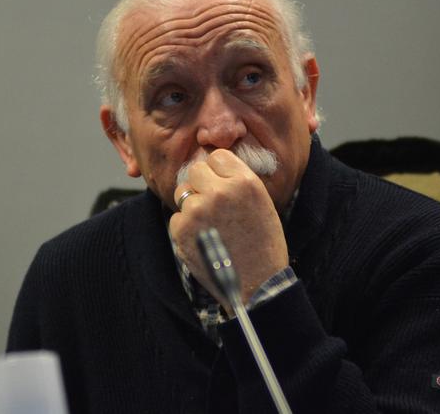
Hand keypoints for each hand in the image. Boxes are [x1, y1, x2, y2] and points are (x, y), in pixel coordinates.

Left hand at [169, 149, 288, 309]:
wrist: (258, 284)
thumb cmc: (263, 245)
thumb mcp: (262, 202)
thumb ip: (237, 181)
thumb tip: (211, 166)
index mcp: (244, 182)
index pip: (217, 156)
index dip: (218, 171)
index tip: (222, 185)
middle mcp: (220, 191)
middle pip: (196, 171)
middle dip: (201, 185)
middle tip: (214, 206)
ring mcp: (198, 210)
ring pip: (183, 193)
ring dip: (192, 205)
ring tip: (211, 226)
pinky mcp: (182, 229)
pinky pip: (176, 217)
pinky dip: (185, 228)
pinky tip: (204, 241)